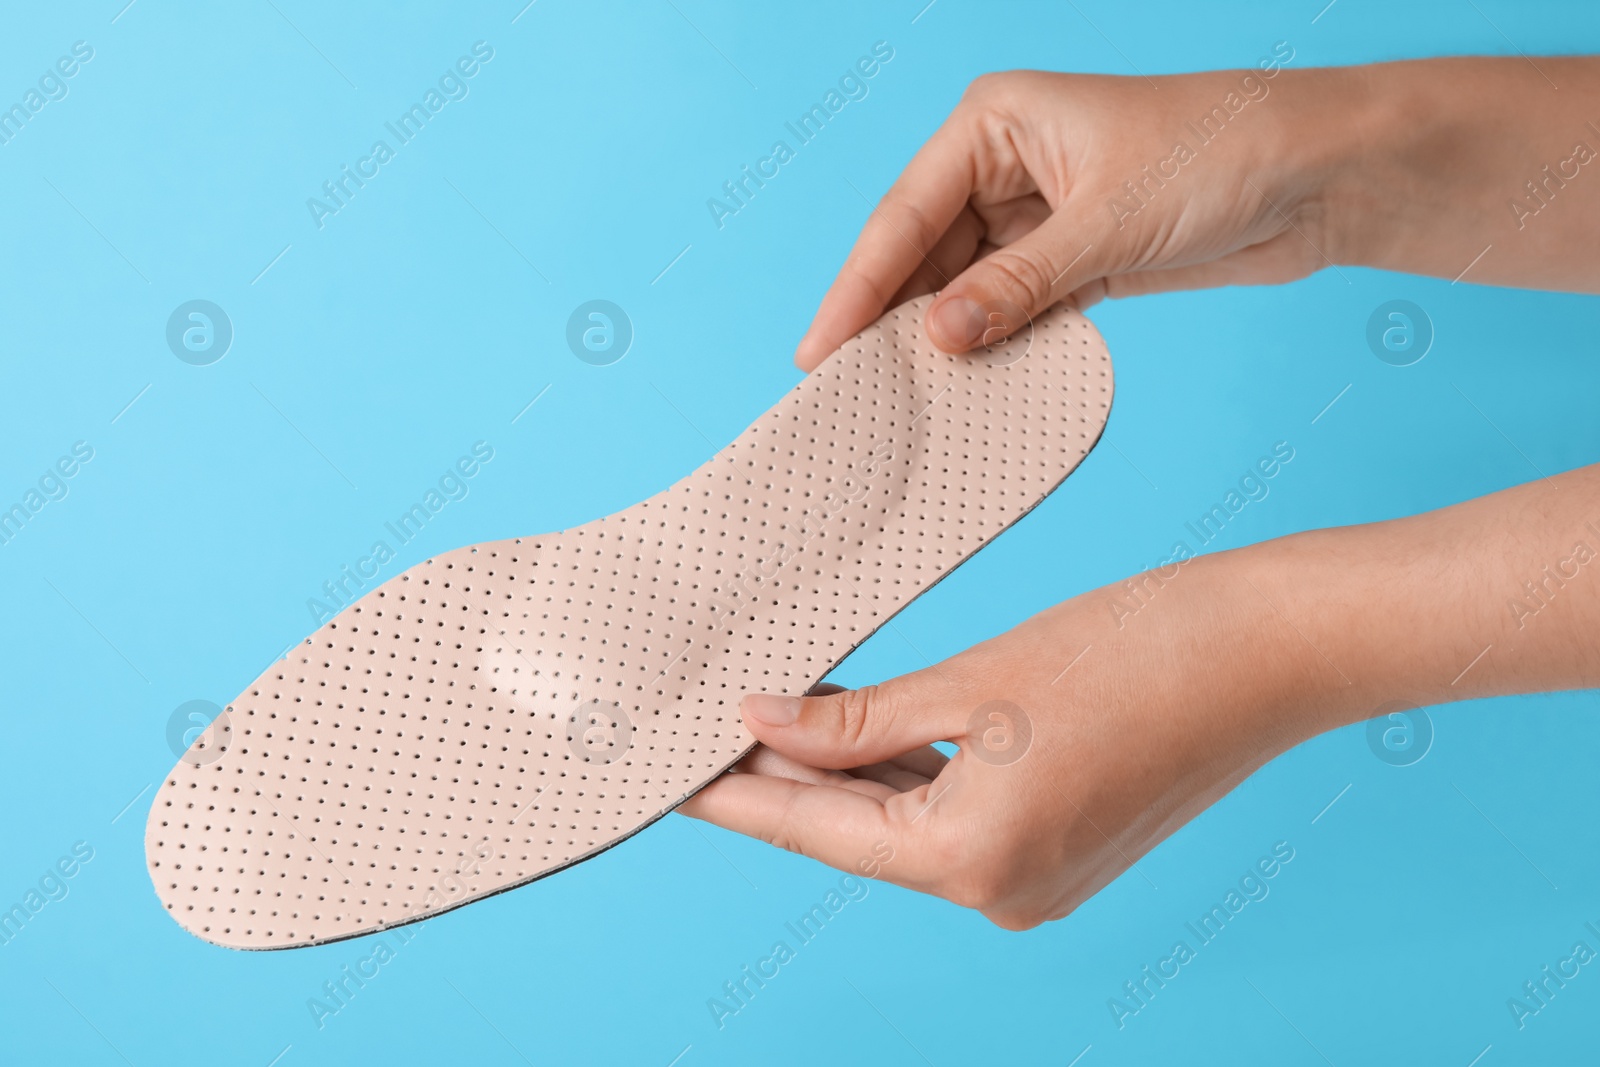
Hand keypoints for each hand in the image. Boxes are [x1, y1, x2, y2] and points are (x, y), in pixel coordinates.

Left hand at [681, 469, 1599, 927]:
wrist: (1272, 648)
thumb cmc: (1138, 652)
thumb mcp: (976, 680)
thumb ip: (857, 719)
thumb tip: (763, 726)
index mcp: (973, 863)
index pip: (813, 830)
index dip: (733, 797)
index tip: (666, 773)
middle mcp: (1002, 892)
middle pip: (854, 834)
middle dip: (782, 782)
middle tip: (704, 732)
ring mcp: (1038, 877)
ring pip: (904, 824)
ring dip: (842, 776)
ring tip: (768, 720)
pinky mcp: (1063, 843)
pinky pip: (953, 815)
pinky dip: (903, 776)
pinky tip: (858, 733)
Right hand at [793, 55, 1599, 369]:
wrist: (1322, 174)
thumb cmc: (1221, 152)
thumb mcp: (1108, 223)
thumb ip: (1017, 286)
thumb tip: (939, 338)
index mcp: (995, 122)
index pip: (905, 214)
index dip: (858, 287)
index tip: (820, 350)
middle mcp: (1006, 163)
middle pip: (923, 253)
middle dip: (890, 320)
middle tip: (845, 391)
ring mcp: (1040, 214)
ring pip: (964, 286)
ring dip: (942, 340)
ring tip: (900, 401)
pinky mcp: (1076, 258)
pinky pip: (1012, 308)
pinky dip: (993, 345)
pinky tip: (967, 385)